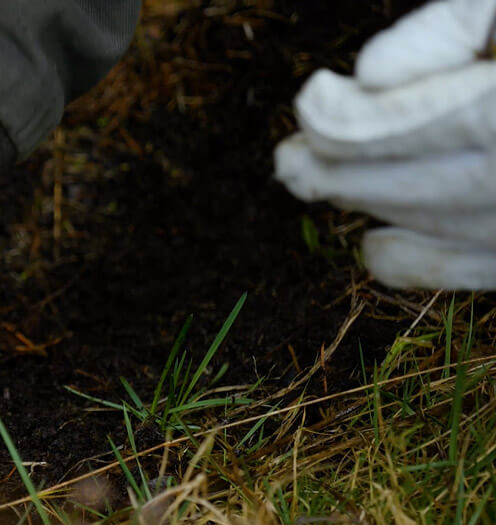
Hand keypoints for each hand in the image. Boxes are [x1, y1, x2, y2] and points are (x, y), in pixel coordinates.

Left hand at [274, 0, 495, 289]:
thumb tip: (369, 76)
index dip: (330, 115)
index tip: (317, 93)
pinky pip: (459, 271)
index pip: (377, 129)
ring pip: (419, 226)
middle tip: (289, 159)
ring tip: (314, 182)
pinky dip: (408, 260)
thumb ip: (448, 28)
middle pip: (389, 184)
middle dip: (329, 168)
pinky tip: (376, 242)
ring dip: (363, 203)